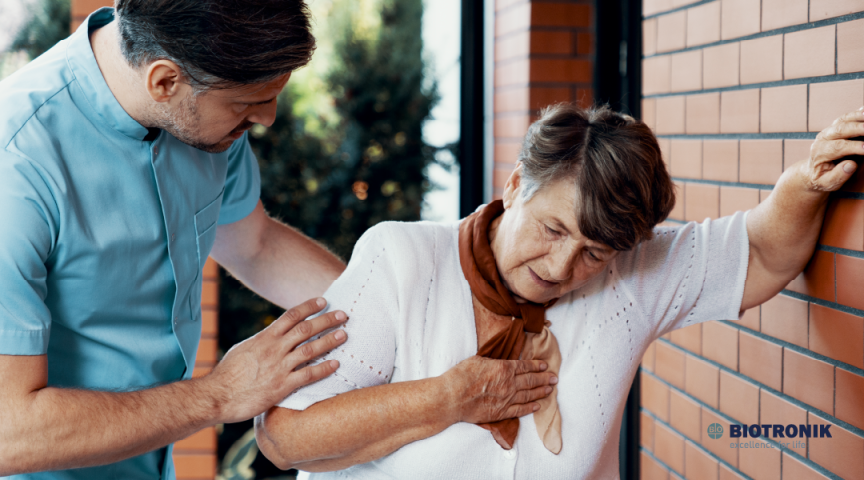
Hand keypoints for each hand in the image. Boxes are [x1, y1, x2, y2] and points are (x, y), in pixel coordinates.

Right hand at [205, 297, 347, 423]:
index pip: (291, 316)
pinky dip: (324, 368)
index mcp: (264, 338)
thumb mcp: (244, 349)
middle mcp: (274, 349)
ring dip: (329, 341)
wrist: (217, 396)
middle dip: (326, 320)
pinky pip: (308, 375)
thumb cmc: (228, 374)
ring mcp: (279, 367)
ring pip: (310, 349)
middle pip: (305, 329)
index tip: (323, 301)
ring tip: (344, 335)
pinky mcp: (281, 386)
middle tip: (343, 315)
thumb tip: (272, 336)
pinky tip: (336, 364)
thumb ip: (261, 342)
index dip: (309, 307)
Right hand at [441, 356, 556, 424]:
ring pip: (528, 395)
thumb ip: (493, 361)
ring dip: (541, 392)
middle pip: (531, 381)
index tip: (546, 366)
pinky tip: (537, 405)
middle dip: (544, 379)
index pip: (525, 366)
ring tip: (550, 389)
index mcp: (503, 368)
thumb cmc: (461, 376)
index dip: (537, 366)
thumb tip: (500, 361)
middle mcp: (508, 383)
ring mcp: (506, 399)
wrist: (452, 397)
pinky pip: (520, 410)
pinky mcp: (501, 412)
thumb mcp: (478, 360)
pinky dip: (530, 408)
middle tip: (555, 378)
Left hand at [805, 108, 861, 191]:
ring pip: (844, 120)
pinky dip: (858, 113)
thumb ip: (837, 176)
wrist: (812, 170)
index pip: (837, 147)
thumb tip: (851, 165)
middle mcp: (823, 138)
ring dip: (860, 117)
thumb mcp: (826, 183)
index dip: (853, 147)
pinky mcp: (836, 126)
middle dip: (859, 129)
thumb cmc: (822, 178)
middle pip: (841, 129)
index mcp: (819, 152)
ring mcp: (829, 130)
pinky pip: (848, 117)